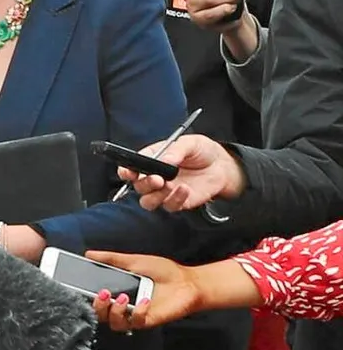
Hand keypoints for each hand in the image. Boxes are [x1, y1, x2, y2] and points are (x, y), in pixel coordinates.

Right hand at [84, 251, 200, 330]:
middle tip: (102, 293)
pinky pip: (137, 323)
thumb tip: (90, 254)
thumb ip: (111, 258)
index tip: (83, 287)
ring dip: (115, 311)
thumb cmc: (164, 272)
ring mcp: (135, 315)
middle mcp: (124, 306)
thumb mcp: (134, 260)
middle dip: (98, 305)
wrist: (187, 282)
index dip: (86, 295)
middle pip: (100, 315)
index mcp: (117, 291)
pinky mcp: (149, 321)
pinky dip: (138, 312)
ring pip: (115, 323)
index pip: (95, 298)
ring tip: (122, 298)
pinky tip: (145, 301)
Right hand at [117, 134, 244, 210]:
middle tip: (156, 179)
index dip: (126, 171)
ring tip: (168, 185)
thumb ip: (175, 150)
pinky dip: (175, 199)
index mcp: (151, 160)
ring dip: (154, 196)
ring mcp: (166, 191)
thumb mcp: (189, 143)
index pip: (131, 168)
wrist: (223, 166)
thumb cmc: (203, 151)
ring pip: (148, 201)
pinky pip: (170, 206)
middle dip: (144, 184)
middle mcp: (155, 177)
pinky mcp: (179, 202)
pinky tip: (184, 189)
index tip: (128, 172)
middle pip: (138, 187)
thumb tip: (163, 159)